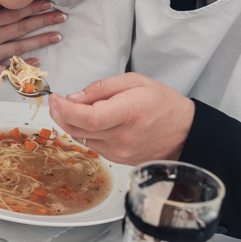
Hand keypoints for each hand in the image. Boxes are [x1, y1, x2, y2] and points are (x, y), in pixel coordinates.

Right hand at [0, 0, 65, 83]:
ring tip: (58, 36)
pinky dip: (23, 67)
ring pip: (20, 48)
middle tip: (62, 16)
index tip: (49, 2)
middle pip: (22, 28)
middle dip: (44, 21)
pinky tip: (39, 63)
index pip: (14, 12)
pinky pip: (8, 70)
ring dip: (41, 41)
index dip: (34, 7)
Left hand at [48, 73, 195, 164]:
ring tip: (74, 109)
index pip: (88, 118)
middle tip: (56, 102)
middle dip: (60, 115)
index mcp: (128, 113)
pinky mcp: (119, 159)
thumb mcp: (134, 82)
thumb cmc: (163, 103)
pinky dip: (85, 133)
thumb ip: (102, 88)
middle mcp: (122, 137)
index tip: (56, 98)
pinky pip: (93, 146)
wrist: (185, 132)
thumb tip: (74, 98)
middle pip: (78, 130)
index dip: (65, 109)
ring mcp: (120, 151)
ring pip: (82, 139)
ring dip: (71, 124)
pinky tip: (91, 122)